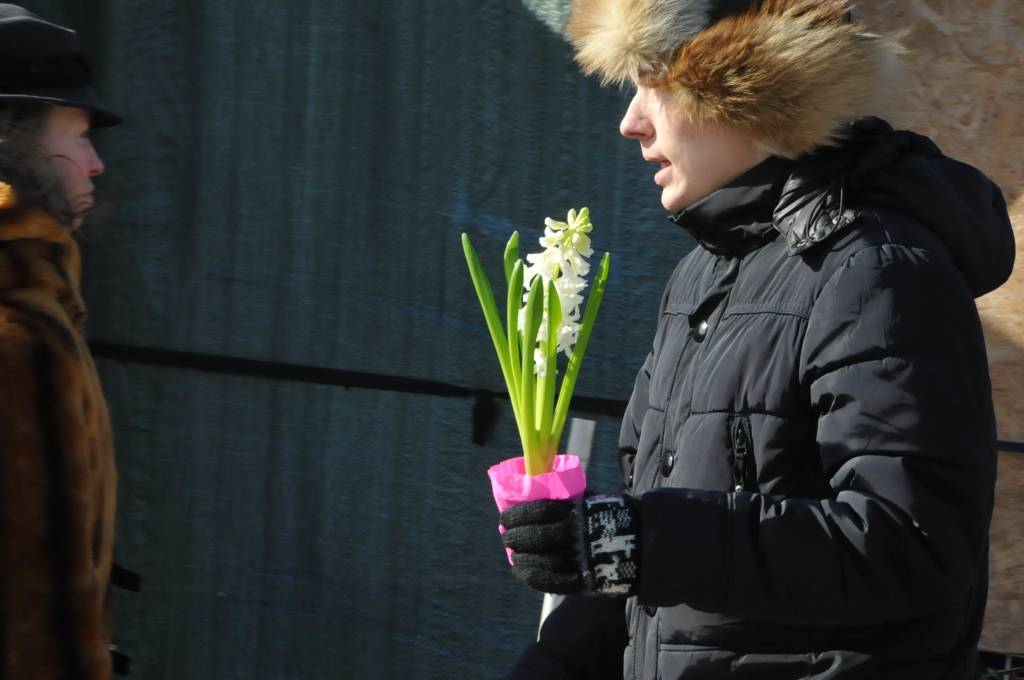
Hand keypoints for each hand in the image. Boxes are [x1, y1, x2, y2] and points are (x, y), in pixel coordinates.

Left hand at [500, 494, 640, 595]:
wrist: (647, 541)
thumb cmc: (614, 515)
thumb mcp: (593, 497)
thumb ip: (568, 497)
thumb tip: (536, 490)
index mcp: (578, 510)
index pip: (538, 511)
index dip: (517, 515)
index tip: (505, 517)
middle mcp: (577, 535)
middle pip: (536, 536)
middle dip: (515, 537)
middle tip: (506, 536)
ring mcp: (580, 559)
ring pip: (541, 560)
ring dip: (521, 558)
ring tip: (514, 555)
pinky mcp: (584, 579)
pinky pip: (552, 582)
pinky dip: (533, 577)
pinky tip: (522, 571)